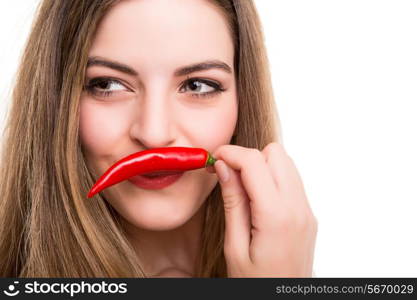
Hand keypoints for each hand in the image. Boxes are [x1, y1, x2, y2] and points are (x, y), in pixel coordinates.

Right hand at [208, 142, 317, 276]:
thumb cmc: (256, 284)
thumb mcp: (235, 247)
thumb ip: (232, 202)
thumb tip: (225, 167)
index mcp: (276, 216)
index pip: (255, 162)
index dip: (231, 153)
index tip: (215, 158)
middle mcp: (298, 208)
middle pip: (276, 153)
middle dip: (248, 157)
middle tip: (227, 173)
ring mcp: (306, 211)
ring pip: (286, 163)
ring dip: (261, 166)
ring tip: (241, 188)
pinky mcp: (308, 216)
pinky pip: (292, 181)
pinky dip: (272, 179)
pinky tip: (256, 198)